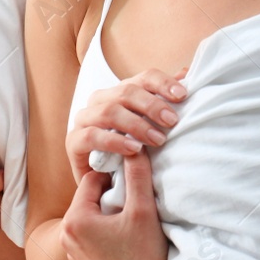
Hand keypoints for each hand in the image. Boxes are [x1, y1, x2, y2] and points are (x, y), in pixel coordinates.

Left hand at [58, 151, 191, 259]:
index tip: (135, 182)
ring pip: (93, 214)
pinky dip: (109, 228)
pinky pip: (93, 232)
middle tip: (136, 202)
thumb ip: (137, 174)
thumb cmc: (146, 256)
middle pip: (91, 197)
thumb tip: (135, 148)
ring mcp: (73, 251)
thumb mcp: (143, 210)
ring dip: (111, 211)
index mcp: (74, 220)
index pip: (94, 179)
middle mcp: (66, 235)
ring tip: (134, 220)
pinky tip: (129, 237)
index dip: (116, 175)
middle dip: (112, 194)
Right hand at [65, 66, 185, 180]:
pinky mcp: (73, 142)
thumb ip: (165, 101)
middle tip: (172, 122)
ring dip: (136, 125)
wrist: (108, 185)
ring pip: (109, 111)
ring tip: (157, 140)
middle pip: (126, 91)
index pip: (143, 77)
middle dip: (152, 105)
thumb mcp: (153, 127)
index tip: (183, 95)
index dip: (163, 83)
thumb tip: (186, 74)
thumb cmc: (134, 152)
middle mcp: (100, 100)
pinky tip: (133, 150)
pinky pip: (91, 136)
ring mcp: (84, 119)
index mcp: (121, 91)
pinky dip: (114, 141)